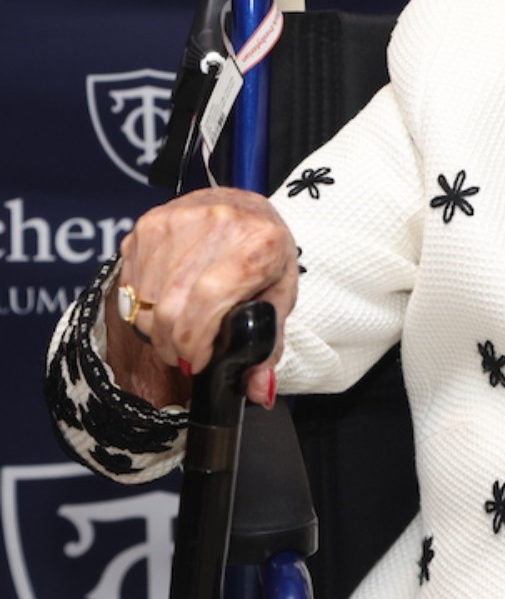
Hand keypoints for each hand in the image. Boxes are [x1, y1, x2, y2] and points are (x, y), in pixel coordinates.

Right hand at [105, 187, 298, 408]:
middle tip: (188, 354)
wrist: (244, 207)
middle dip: (174, 346)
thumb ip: (268, 346)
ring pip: (145, 300)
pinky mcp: (146, 225)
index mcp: (257, 243)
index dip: (196, 342)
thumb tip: (256, 391)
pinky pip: (130, 284)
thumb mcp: (280, 296)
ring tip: (181, 326)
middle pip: (170, 307)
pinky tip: (167, 299)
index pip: (208, 300)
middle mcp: (215, 225)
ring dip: (156, 328)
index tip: (200, 362)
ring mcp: (175, 222)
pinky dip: (143, 305)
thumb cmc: (264, 254)